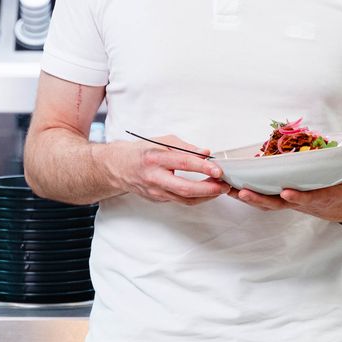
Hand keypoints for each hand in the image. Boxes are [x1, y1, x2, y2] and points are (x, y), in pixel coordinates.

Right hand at [100, 135, 228, 205]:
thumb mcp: (161, 141)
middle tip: (224, 185)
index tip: (218, 169)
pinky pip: (180, 200)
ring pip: (185, 199)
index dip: (203, 167)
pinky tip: (206, 192)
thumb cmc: (140, 152)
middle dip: (208, 189)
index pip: (183, 163)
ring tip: (220, 189)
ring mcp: (155, 192)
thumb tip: (206, 153)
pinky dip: (196, 197)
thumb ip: (185, 147)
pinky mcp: (158, 199)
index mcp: (154, 158)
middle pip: (185, 188)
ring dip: (205, 196)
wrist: (118, 167)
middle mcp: (154, 177)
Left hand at [227, 156, 341, 221]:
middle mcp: (299, 202)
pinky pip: (259, 196)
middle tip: (243, 193)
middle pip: (276, 205)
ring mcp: (287, 201)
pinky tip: (227, 183)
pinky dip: (244, 191)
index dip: (297, 198)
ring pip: (263, 202)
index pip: (307, 200)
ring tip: (226, 188)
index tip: (287, 193)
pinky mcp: (278, 196)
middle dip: (259, 200)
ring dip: (245, 197)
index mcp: (319, 199)